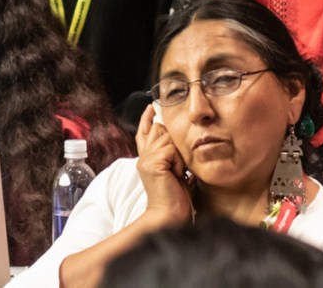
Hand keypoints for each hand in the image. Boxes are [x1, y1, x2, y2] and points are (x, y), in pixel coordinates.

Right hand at [133, 104, 191, 226]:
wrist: (169, 216)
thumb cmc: (176, 198)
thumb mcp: (175, 171)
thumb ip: (171, 155)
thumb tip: (176, 138)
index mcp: (147, 158)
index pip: (144, 132)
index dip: (147, 119)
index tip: (151, 107)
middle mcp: (143, 156)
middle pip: (161, 129)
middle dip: (174, 143)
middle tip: (177, 168)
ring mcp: (146, 159)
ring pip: (168, 138)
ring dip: (178, 156)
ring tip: (177, 173)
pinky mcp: (151, 163)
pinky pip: (171, 150)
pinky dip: (178, 163)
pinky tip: (176, 176)